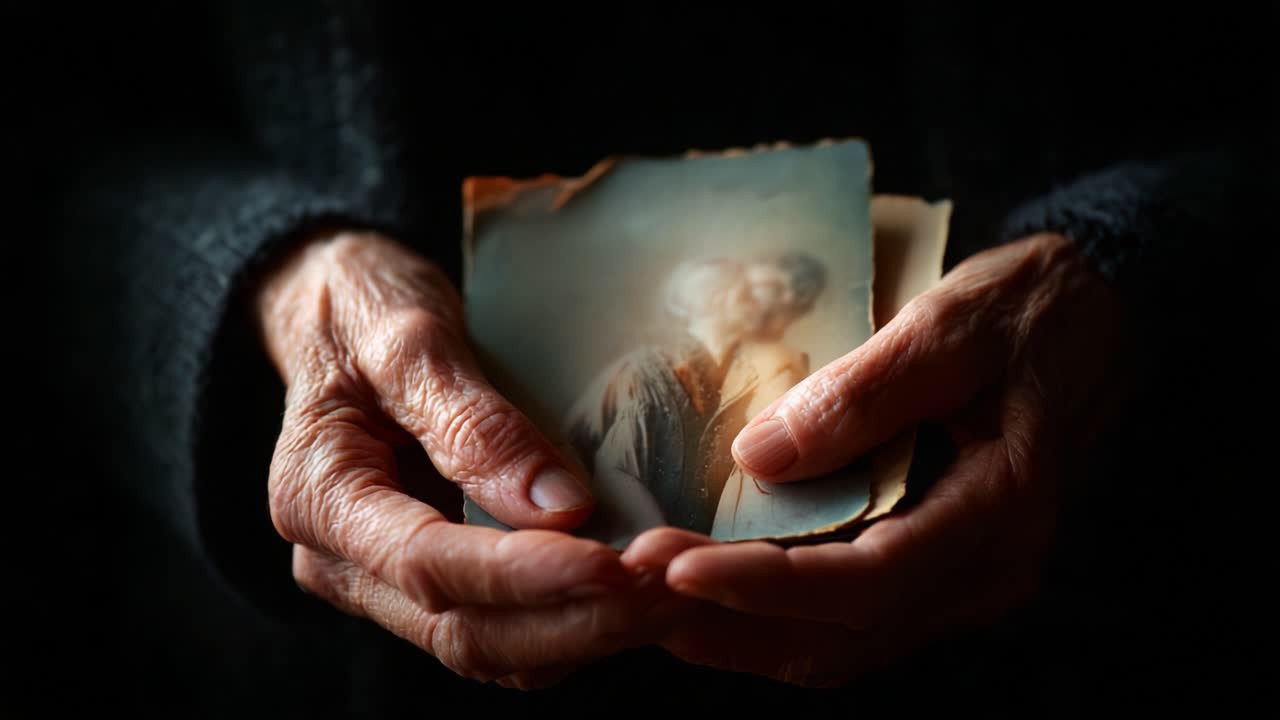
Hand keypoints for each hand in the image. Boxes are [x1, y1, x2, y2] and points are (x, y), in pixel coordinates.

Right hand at [256, 230, 677, 685]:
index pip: (427, 565)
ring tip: (668, 593)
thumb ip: (474, 424)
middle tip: (667, 585)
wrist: (339, 313)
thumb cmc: (364, 310)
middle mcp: (342, 563)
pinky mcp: (430, 584)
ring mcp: (382, 583)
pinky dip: (570, 623)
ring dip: (584, 633)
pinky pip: (504, 631)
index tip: (613, 564)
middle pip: (463, 631)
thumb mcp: (409, 341)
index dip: (525, 575)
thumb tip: (559, 510)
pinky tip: (632, 592)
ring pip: (490, 649)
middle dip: (573, 619)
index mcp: (318, 498)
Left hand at [623, 234, 1131, 685]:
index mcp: (998, 510)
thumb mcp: (949, 325)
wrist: (1092, 316)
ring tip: (650, 604)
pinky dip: (776, 616)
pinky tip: (714, 592)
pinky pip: (849, 618)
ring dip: (742, 634)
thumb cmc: (1027, 311)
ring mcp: (963, 580)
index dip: (762, 585)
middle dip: (728, 625)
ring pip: (840, 643)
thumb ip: (862, 395)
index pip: (864, 582)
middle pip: (841, 635)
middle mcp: (984, 571)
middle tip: (631, 593)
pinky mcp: (937, 568)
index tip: (672, 566)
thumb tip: (757, 459)